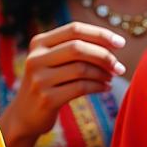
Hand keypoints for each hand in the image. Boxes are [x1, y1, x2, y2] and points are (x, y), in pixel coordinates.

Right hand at [0, 21, 126, 146]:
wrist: (25, 116)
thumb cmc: (49, 83)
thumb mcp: (54, 60)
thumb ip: (75, 48)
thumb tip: (114, 43)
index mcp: (39, 42)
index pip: (74, 29)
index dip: (100, 34)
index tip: (121, 43)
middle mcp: (36, 58)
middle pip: (78, 47)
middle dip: (104, 55)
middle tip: (119, 66)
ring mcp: (39, 79)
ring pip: (81, 68)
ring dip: (103, 73)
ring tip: (111, 78)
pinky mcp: (47, 99)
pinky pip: (81, 87)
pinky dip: (98, 87)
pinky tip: (105, 88)